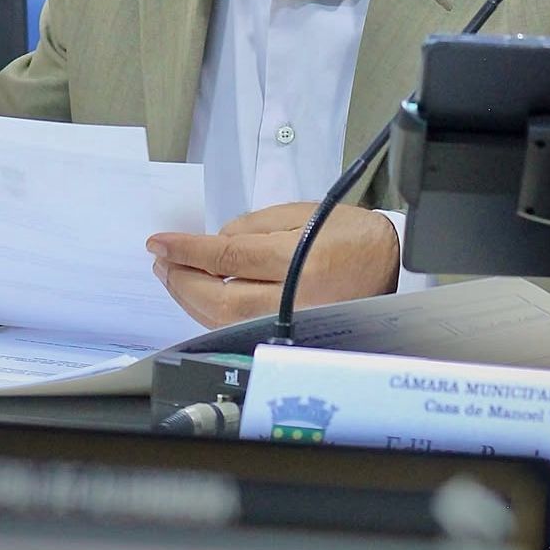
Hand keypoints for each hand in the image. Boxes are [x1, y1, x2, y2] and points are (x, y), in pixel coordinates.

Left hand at [147, 202, 399, 328]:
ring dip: (191, 299)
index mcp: (297, 260)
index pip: (228, 257)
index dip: (188, 250)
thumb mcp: (301, 212)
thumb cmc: (348, 232)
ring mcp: (292, 325)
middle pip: (220, 300)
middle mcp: (294, 300)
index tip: (159, 242)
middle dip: (182, 280)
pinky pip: (241, 330)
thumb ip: (253, 227)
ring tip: (172, 274)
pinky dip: (213, 314)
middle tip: (160, 260)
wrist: (390, 264)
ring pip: (226, 322)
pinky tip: (200, 296)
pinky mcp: (292, 338)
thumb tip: (214, 243)